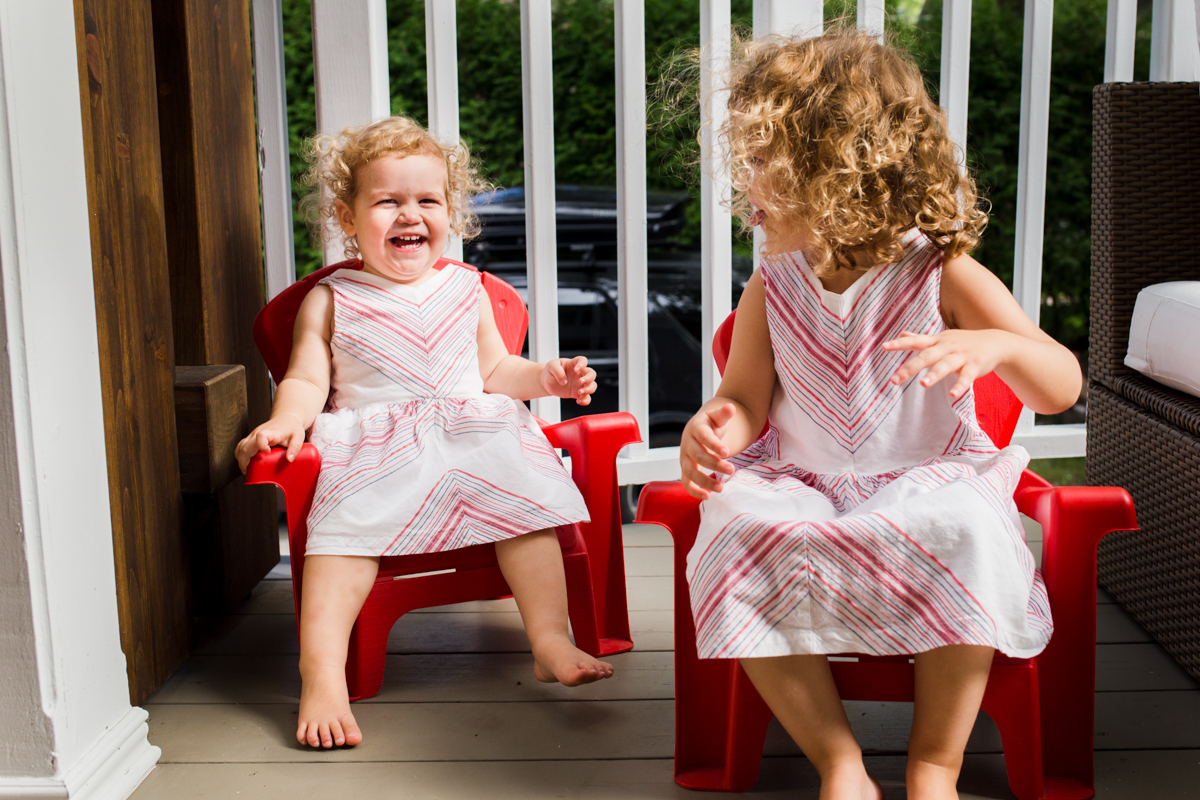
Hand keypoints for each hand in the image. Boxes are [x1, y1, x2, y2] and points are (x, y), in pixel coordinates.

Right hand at [235, 414, 306, 472]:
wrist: (286, 418)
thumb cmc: (292, 428)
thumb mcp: (298, 437)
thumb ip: (295, 447)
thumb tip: (289, 459)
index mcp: (271, 432)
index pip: (261, 436)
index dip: (261, 445)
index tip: (267, 452)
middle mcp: (259, 432)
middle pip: (245, 446)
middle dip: (244, 461)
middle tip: (249, 472)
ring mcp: (253, 434)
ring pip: (240, 446)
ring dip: (240, 459)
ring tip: (246, 470)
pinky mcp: (251, 437)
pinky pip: (241, 446)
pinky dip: (240, 455)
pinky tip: (245, 463)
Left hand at [541, 357, 597, 405]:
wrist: (547, 382)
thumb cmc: (550, 371)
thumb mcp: (551, 366)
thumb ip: (557, 371)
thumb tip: (564, 381)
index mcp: (574, 364)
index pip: (583, 360)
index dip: (582, 364)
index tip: (576, 369)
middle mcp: (579, 374)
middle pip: (592, 374)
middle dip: (589, 379)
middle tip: (580, 382)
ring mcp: (580, 384)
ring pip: (592, 386)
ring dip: (589, 389)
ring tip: (579, 393)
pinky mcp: (578, 393)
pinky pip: (586, 397)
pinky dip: (585, 400)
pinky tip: (578, 401)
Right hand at [680, 403, 736, 499]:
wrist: (700, 429)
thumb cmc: (711, 423)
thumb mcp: (718, 416)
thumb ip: (724, 413)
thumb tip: (731, 407)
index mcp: (696, 428)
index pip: (703, 436)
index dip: (714, 444)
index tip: (727, 452)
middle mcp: (687, 443)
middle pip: (698, 456)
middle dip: (714, 465)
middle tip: (731, 470)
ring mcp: (685, 457)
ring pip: (690, 471)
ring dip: (704, 481)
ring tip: (721, 488)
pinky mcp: (686, 468)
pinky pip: (686, 482)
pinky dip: (694, 491)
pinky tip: (707, 496)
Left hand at [882, 329, 1011, 398]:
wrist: (996, 342)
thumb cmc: (963, 342)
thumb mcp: (942, 338)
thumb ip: (921, 339)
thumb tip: (902, 334)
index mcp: (937, 341)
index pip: (916, 341)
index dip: (900, 344)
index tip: (884, 347)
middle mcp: (947, 347)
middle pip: (927, 356)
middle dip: (910, 368)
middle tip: (894, 380)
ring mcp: (961, 356)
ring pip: (946, 365)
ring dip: (934, 374)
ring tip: (923, 384)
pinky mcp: (975, 366)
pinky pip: (967, 376)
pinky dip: (960, 385)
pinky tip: (954, 395)